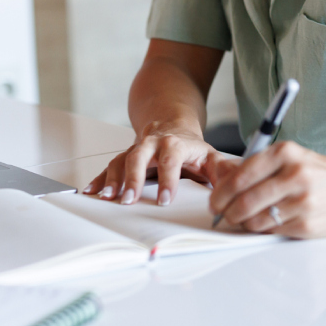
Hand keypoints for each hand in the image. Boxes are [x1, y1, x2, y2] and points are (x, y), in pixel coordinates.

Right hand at [85, 121, 225, 206]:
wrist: (172, 125)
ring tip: (107, 197)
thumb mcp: (210, 156)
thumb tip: (234, 184)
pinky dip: (100, 179)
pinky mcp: (125, 157)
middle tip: (128, 199)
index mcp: (175, 144)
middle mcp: (152, 144)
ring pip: (121, 160)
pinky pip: (109, 167)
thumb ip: (222, 170)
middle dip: (133, 178)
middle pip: (139, 156)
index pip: (171, 159)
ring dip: (113, 179)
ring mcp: (136, 150)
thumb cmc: (191, 148)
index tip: (165, 200)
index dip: (168, 179)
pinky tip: (91, 191)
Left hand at [206, 141, 325, 238]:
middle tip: (224, 215)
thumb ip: (257, 166)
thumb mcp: (289, 157)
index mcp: (285, 153)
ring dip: (244, 223)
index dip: (221, 192)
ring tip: (244, 220)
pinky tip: (265, 224)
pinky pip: (273, 231)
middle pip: (245, 200)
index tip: (214, 201)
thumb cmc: (317, 171)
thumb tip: (220, 180)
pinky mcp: (309, 224)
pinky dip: (263, 230)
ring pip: (257, 219)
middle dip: (228, 211)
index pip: (241, 176)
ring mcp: (303, 201)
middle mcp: (295, 175)